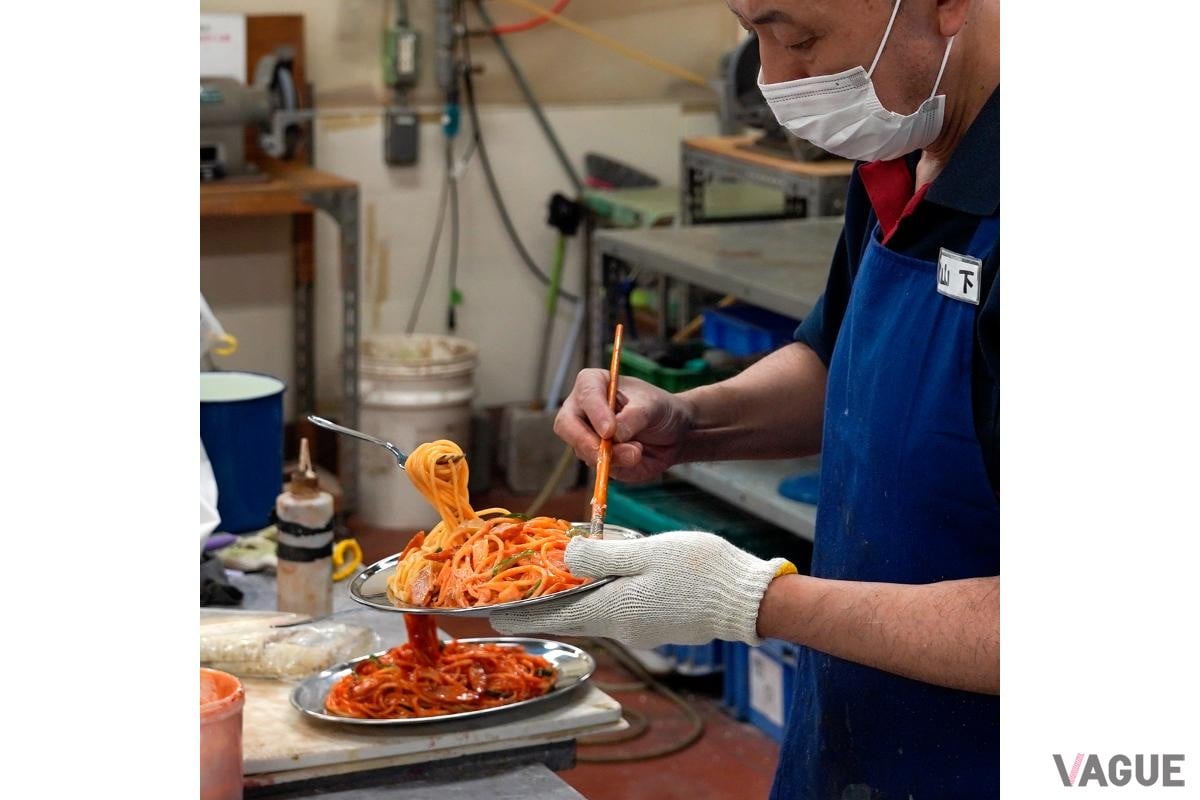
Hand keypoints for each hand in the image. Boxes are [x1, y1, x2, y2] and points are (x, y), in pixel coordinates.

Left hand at [491, 532, 795, 648]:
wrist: (747, 599)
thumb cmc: (699, 570)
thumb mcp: (646, 552)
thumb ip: (602, 554)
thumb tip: (566, 556)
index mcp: (613, 608)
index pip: (554, 615)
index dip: (521, 615)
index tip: (489, 616)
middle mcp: (623, 625)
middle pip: (571, 616)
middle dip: (541, 607)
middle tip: (512, 602)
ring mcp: (643, 628)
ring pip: (595, 612)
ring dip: (571, 601)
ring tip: (552, 586)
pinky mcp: (659, 623)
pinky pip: (618, 610)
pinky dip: (600, 598)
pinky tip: (601, 582)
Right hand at [554, 369, 693, 481]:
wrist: (673, 432)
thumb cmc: (659, 408)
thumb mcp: (652, 406)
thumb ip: (633, 418)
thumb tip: (614, 436)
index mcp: (593, 383)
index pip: (586, 395)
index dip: (595, 413)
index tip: (609, 431)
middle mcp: (582, 409)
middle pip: (565, 426)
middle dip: (585, 442)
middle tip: (605, 453)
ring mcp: (585, 436)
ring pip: (584, 451)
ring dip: (612, 457)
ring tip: (639, 450)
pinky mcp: (595, 458)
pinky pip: (600, 468)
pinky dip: (619, 467)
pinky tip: (636, 457)